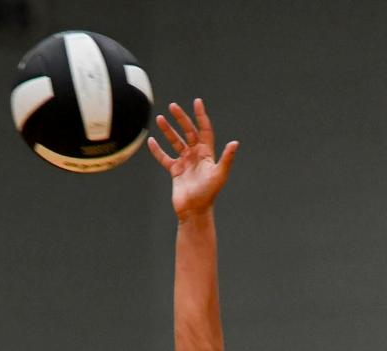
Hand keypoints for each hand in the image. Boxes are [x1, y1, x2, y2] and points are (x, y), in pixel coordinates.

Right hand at [147, 98, 238, 219]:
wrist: (194, 211)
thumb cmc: (208, 194)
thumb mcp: (219, 175)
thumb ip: (227, 159)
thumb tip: (235, 143)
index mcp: (207, 154)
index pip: (204, 130)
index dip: (201, 116)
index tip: (197, 102)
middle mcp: (196, 155)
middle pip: (188, 132)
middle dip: (181, 118)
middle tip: (172, 106)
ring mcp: (185, 162)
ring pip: (175, 142)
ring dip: (168, 130)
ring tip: (159, 118)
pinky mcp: (175, 171)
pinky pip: (164, 157)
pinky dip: (157, 150)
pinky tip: (151, 140)